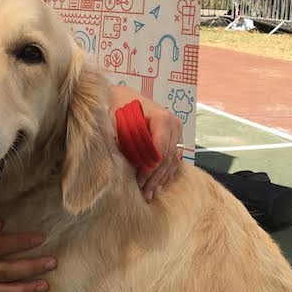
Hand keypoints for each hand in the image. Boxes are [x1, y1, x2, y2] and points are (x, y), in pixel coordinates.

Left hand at [110, 86, 183, 201]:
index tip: (138, 180)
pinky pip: (174, 160)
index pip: (160, 149)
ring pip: (172, 161)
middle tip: (143, 192)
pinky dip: (165, 174)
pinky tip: (157, 186)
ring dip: (160, 179)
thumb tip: (119, 159)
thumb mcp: (115, 118)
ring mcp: (177, 132)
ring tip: (148, 194)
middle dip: (154, 177)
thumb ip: (120, 137)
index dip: (150, 167)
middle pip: (167, 157)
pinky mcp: (175, 138)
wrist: (122, 96)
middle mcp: (173, 124)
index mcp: (161, 117)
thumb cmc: (117, 105)